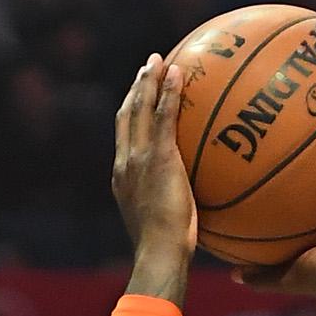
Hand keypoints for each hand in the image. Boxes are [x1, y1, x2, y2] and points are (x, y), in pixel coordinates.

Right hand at [112, 54, 196, 279]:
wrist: (159, 255)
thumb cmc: (167, 254)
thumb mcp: (166, 230)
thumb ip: (172, 212)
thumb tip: (193, 215)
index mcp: (123, 178)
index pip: (124, 138)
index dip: (129, 113)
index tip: (137, 97)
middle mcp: (125, 163)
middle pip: (127, 114)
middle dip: (136, 88)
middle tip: (147, 68)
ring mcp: (139, 158)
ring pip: (140, 108)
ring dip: (149, 81)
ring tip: (159, 61)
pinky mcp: (157, 158)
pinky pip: (163, 116)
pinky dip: (169, 92)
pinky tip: (179, 73)